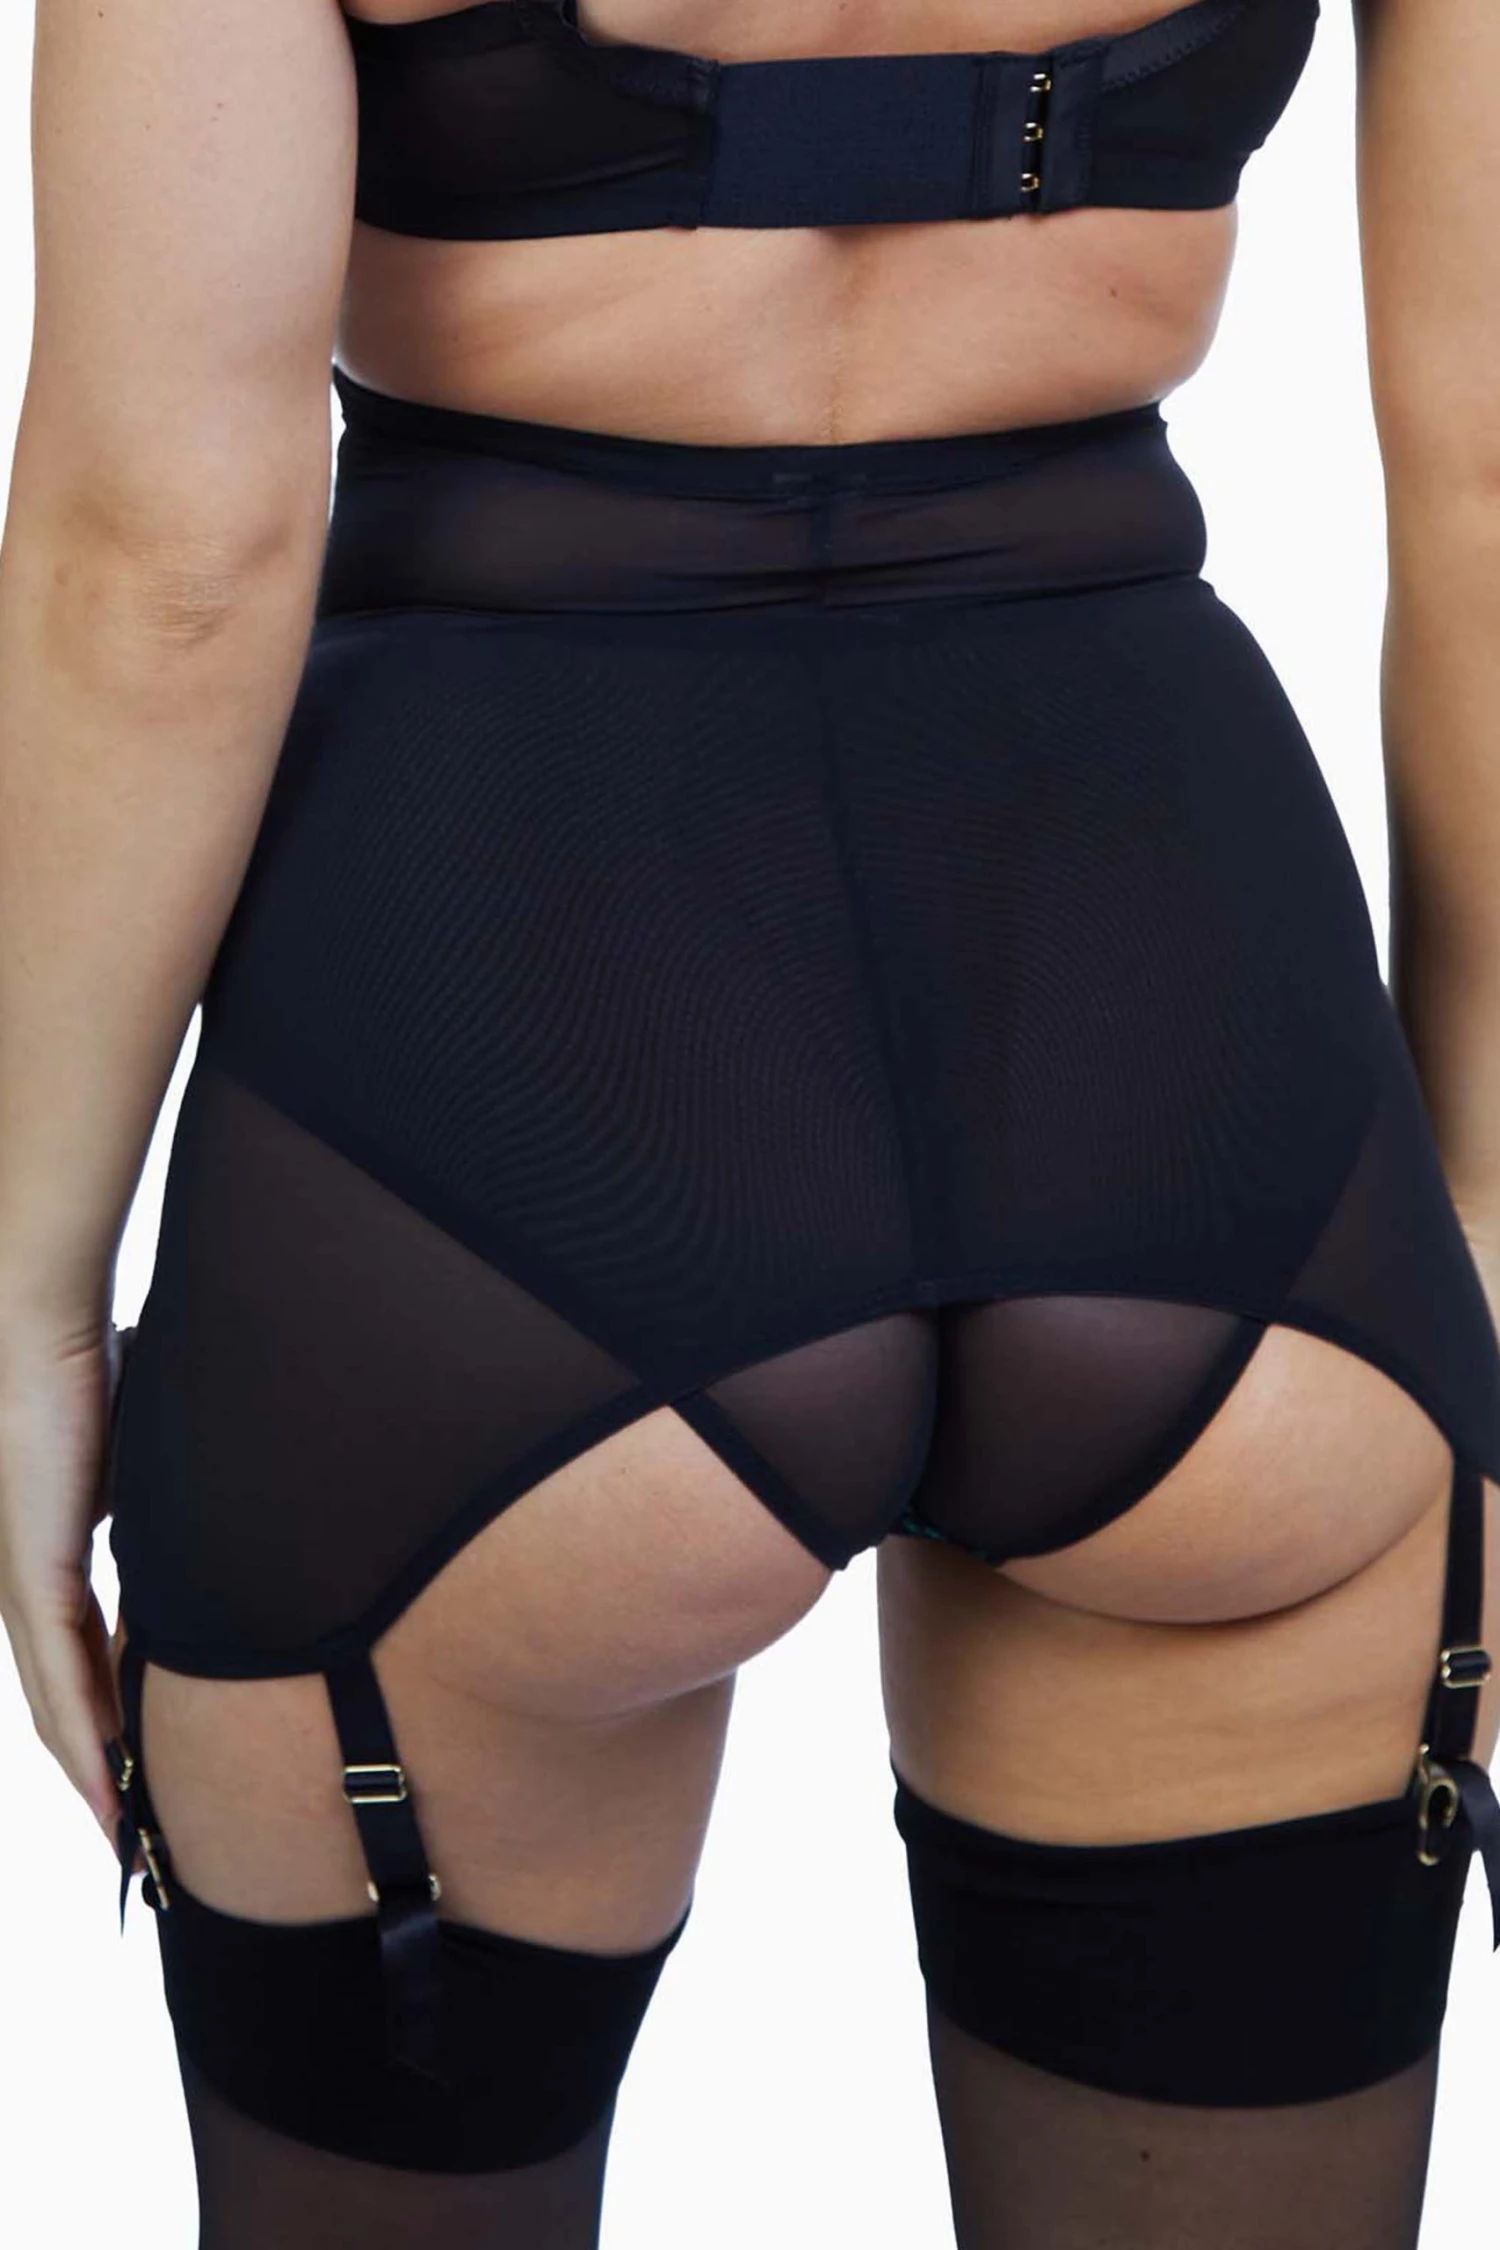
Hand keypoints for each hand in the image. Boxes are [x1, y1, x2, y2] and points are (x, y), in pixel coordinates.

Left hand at [0, 1313, 122, 1846]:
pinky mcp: (29, 1571)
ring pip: (59, 1704)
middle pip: (64, 1701)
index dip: (107, 1721)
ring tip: (124, 1837)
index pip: (77, 1659)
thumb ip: (168, 1494)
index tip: (139, 1774)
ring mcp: (19, 1580)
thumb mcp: (146, 1450)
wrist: (31, 1317)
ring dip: (92, 1776)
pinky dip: (83, 1741)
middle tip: (135, 1836)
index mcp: (48, 1551)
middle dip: (100, 1771)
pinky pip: (60, 1676)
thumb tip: (239, 1503)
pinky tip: (106, 1786)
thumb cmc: (91, 1354)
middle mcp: (24, 1579)